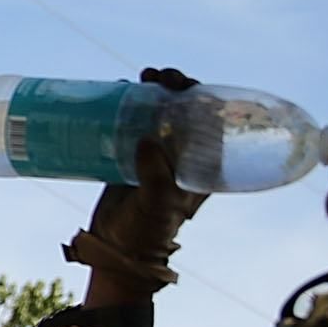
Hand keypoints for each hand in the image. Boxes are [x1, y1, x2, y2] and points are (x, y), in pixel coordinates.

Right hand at [62, 67, 211, 296]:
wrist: (117, 250)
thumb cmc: (148, 232)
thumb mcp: (158, 205)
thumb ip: (157, 177)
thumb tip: (148, 141)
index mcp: (201, 165)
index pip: (209, 121)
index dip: (201, 96)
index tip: (183, 83)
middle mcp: (181, 155)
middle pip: (183, 110)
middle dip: (174, 87)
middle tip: (158, 76)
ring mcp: (155, 154)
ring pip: (157, 112)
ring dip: (151, 91)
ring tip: (140, 78)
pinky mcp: (129, 155)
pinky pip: (130, 122)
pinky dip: (125, 104)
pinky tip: (117, 90)